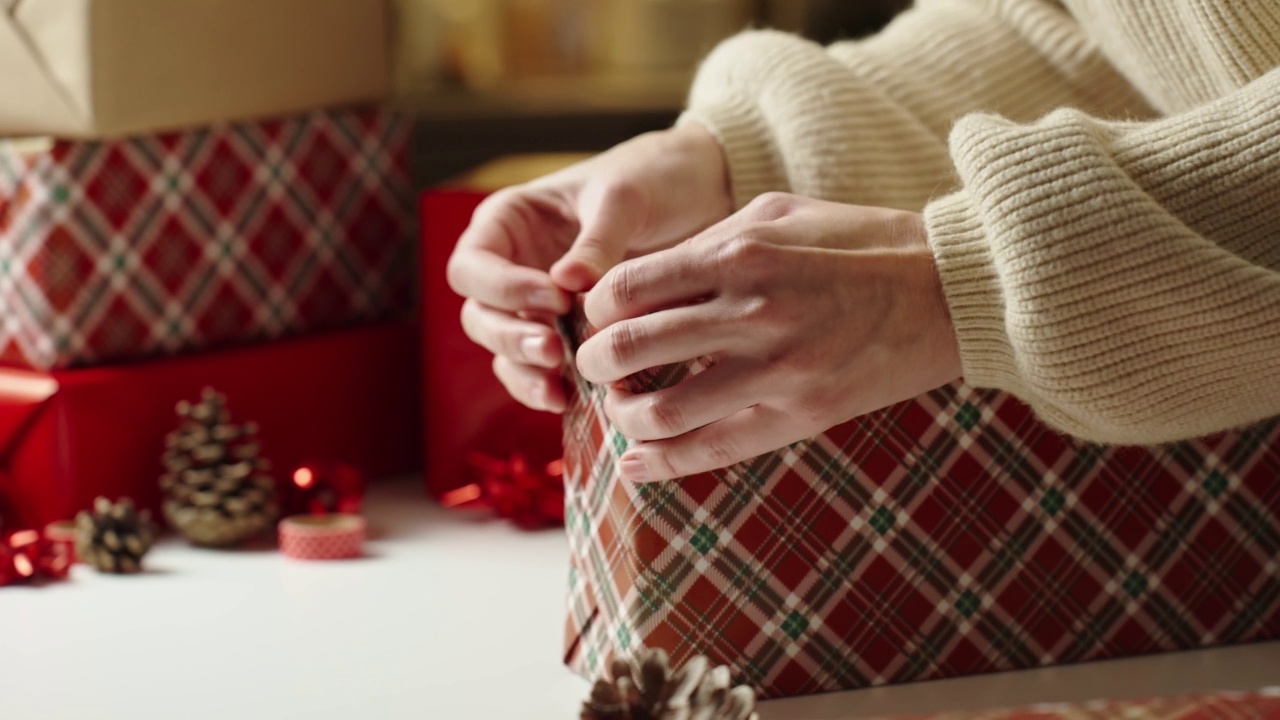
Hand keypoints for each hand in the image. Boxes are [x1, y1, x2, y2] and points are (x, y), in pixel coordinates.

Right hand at [446, 125, 731, 412]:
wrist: (698, 196)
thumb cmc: (651, 180)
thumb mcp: (624, 198)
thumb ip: (598, 240)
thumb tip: (569, 283)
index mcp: (508, 221)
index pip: (473, 265)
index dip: (502, 288)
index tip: (554, 298)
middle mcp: (512, 266)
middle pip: (479, 315)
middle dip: (510, 337)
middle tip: (553, 350)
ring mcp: (533, 306)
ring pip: (503, 349)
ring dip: (524, 371)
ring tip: (558, 386)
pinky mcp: (563, 336)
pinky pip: (537, 370)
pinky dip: (545, 386)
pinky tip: (568, 400)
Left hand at [576, 193, 961, 482]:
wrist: (950, 290)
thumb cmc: (859, 243)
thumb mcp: (778, 213)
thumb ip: (708, 241)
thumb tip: (644, 276)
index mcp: (737, 253)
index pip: (623, 290)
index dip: (594, 310)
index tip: (597, 318)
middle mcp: (750, 312)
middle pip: (627, 350)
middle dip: (594, 364)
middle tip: (595, 367)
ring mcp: (777, 370)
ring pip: (660, 411)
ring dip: (623, 415)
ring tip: (624, 408)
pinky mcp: (803, 414)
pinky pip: (714, 450)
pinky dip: (663, 463)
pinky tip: (636, 465)